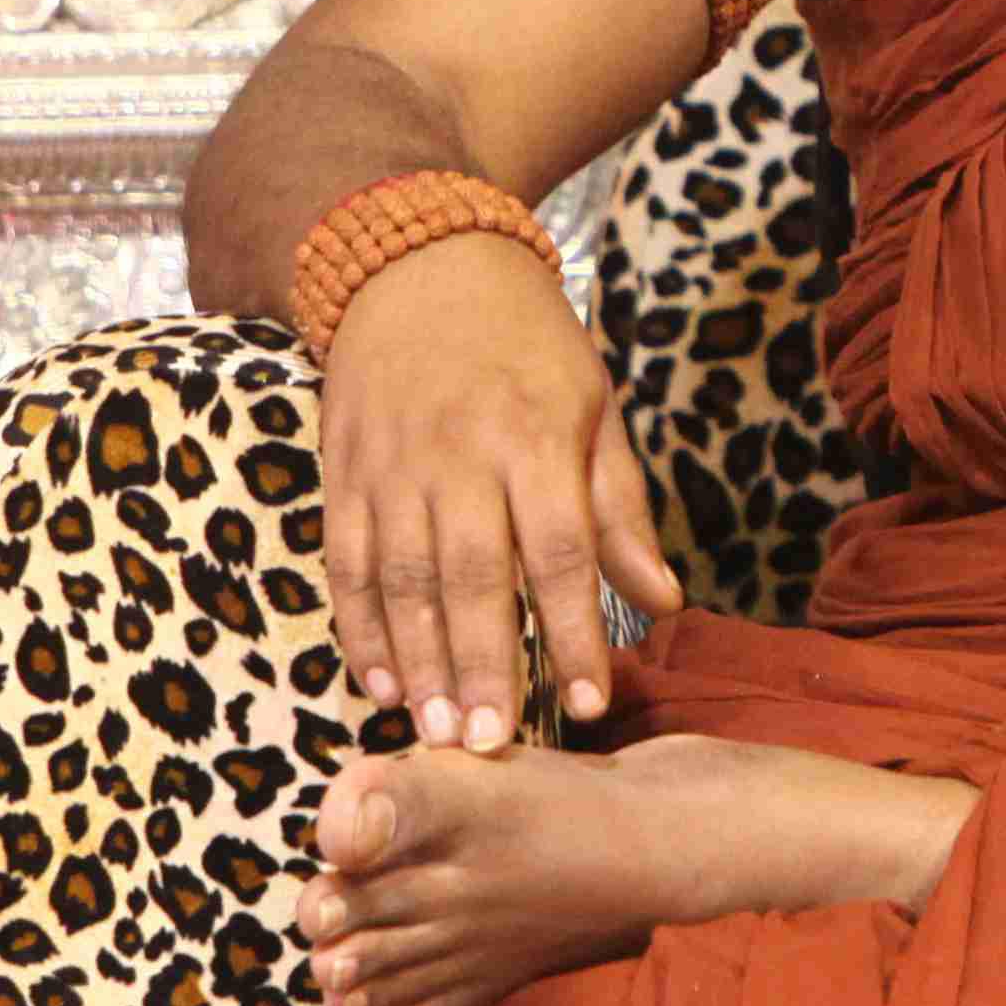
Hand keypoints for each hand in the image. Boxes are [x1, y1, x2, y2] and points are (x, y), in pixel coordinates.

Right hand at [314, 237, 684, 753]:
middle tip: (490, 742)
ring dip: (417, 658)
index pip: (560, 549)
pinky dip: (358, 626)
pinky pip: (344, 561)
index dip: (574, 629)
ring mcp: (392, 464)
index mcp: (536, 436)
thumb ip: (620, 511)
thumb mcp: (593, 407)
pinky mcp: (342, 470)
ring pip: (400, 576)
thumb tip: (663, 603)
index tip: (588, 702)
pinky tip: (379, 679)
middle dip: (482, 662)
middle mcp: (460, 453)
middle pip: (473, 573)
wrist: (420, 262)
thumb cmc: (527, 345)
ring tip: (435, 730)